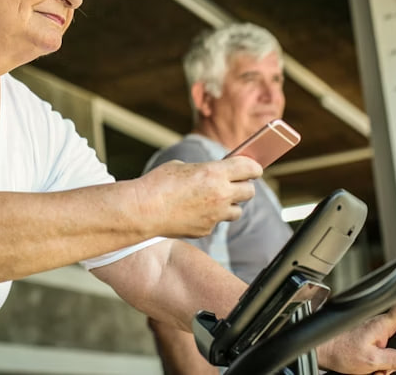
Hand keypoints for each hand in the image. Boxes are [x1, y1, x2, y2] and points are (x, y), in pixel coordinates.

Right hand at [141, 156, 259, 237]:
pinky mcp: (206, 229)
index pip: (250, 168)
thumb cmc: (158, 184)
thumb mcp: (183, 166)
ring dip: (230, 204)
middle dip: (243, 186)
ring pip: (237, 210)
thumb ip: (204, 170)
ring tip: (215, 199)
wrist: (142, 210)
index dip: (253, 167)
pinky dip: (211, 216)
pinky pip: (216, 221)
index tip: (252, 168)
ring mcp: (215, 215)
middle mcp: (220, 194)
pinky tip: (194, 211)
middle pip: (250, 191)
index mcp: (215, 172)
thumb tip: (216, 174)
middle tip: (234, 183)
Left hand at [317, 287, 395, 373]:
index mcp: (382, 324)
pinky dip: (381, 360)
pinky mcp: (368, 336)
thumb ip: (395, 359)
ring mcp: (373, 329)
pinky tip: (372, 367)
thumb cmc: (339, 351)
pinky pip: (384, 348)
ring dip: (390, 359)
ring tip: (377, 368)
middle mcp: (378, 323)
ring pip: (395, 344)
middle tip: (390, 365)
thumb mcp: (372, 361)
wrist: (321, 351)